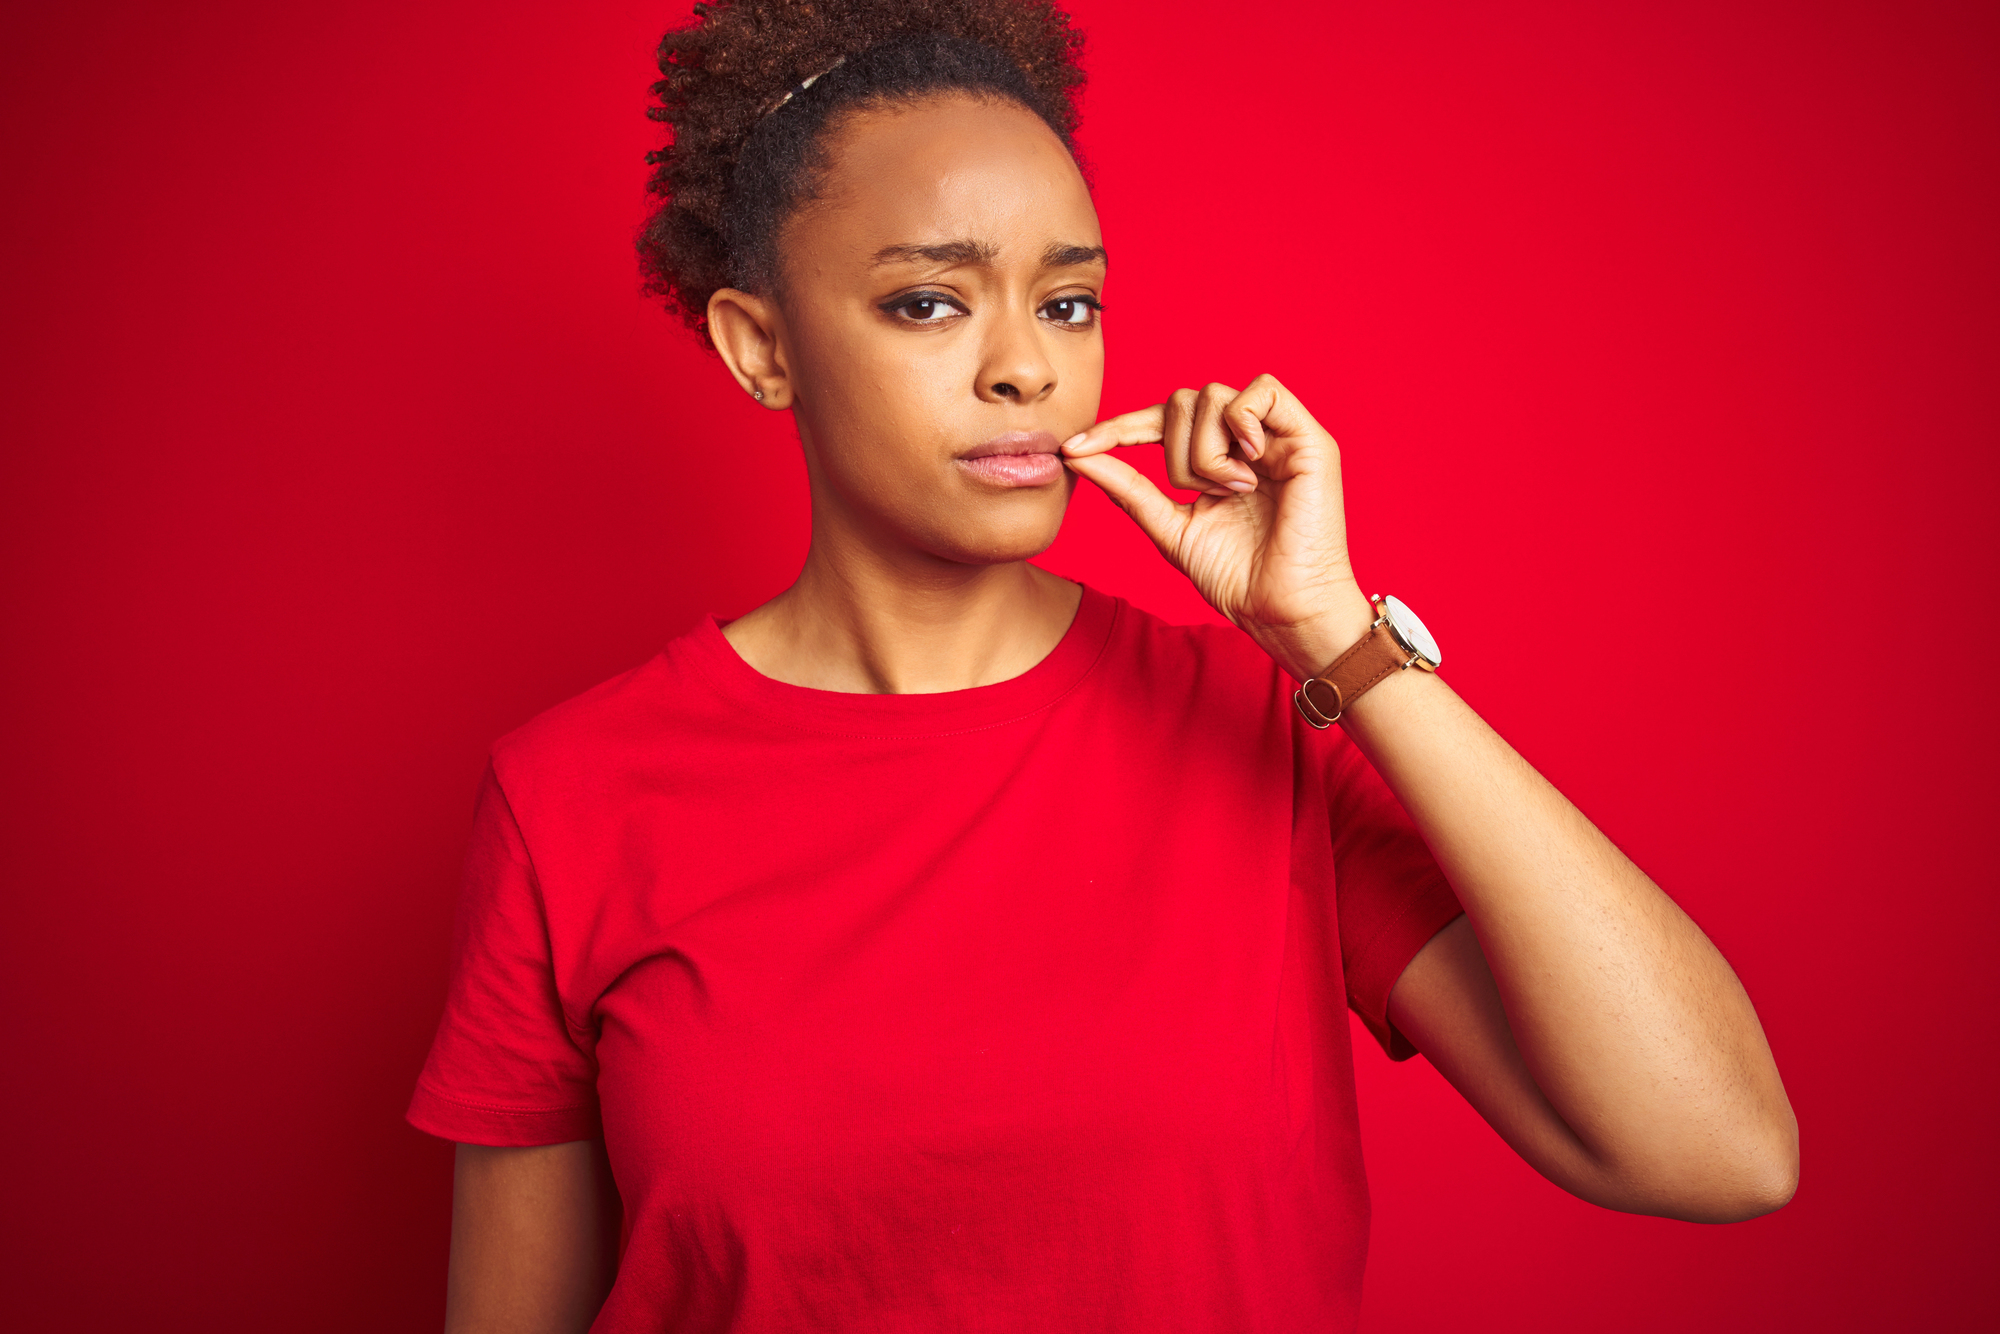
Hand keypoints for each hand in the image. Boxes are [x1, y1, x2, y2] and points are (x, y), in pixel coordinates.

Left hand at [1061, 374, 1374, 680]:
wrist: (1280, 611)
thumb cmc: (1236, 577)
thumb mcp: (1168, 527)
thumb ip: (1127, 488)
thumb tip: (1077, 455)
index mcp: (1216, 458)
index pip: (1159, 420)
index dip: (1118, 427)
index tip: (1074, 448)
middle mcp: (1245, 440)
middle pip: (1182, 400)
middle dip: (1177, 454)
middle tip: (1207, 496)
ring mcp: (1278, 435)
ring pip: (1213, 395)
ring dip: (1208, 452)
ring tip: (1235, 491)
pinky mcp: (1309, 437)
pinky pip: (1264, 390)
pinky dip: (1243, 423)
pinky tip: (1251, 464)